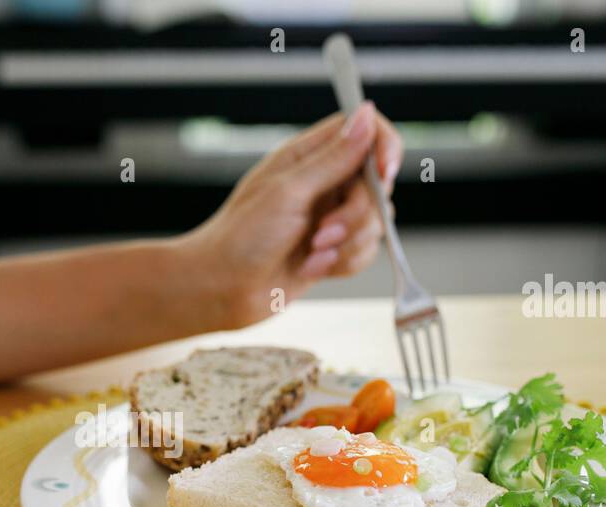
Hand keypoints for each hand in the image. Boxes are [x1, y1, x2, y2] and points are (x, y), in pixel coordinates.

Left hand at [177, 102, 402, 328]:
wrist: (222, 291)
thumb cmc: (240, 239)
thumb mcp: (288, 192)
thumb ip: (333, 158)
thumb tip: (366, 115)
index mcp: (308, 157)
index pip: (364, 130)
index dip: (383, 147)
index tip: (383, 173)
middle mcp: (323, 183)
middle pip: (376, 183)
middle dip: (357, 214)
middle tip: (322, 233)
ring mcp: (329, 216)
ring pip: (375, 222)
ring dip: (347, 244)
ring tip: (311, 255)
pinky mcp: (332, 249)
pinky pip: (365, 252)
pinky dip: (343, 264)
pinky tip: (311, 269)